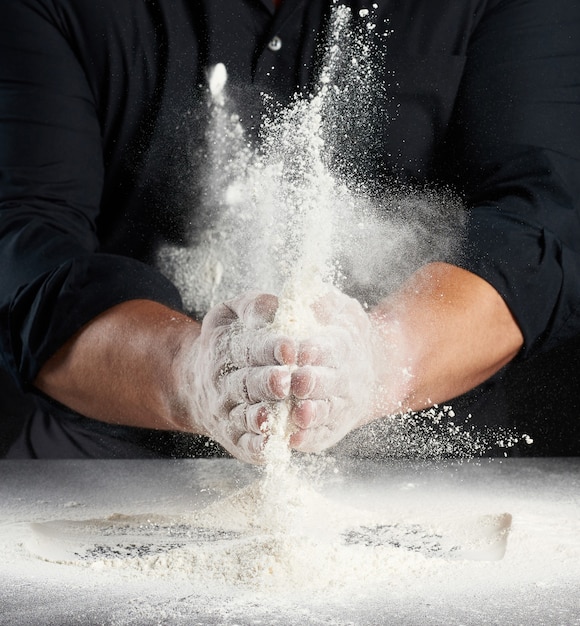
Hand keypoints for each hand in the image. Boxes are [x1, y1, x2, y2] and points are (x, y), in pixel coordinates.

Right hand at [182, 292, 295, 462]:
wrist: (195, 381)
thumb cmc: (228, 340)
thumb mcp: (233, 313)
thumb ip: (255, 306)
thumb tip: (277, 305)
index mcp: (227, 349)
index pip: (249, 348)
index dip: (270, 348)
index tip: (290, 347)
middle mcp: (224, 383)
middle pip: (247, 384)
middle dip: (267, 384)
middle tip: (286, 381)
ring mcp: (227, 413)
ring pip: (244, 416)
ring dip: (260, 418)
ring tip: (273, 418)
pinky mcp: (234, 438)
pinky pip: (244, 444)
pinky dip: (257, 447)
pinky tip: (272, 446)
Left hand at [287, 287, 379, 452]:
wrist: (370, 368)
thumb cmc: (339, 329)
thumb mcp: (332, 306)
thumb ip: (314, 296)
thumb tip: (300, 281)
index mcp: (341, 344)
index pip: (330, 346)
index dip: (315, 348)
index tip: (299, 347)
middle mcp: (344, 377)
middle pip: (329, 381)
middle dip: (313, 381)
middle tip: (297, 380)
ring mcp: (339, 405)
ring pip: (327, 411)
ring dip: (313, 414)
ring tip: (299, 414)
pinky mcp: (331, 429)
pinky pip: (321, 436)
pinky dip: (308, 439)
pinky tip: (292, 439)